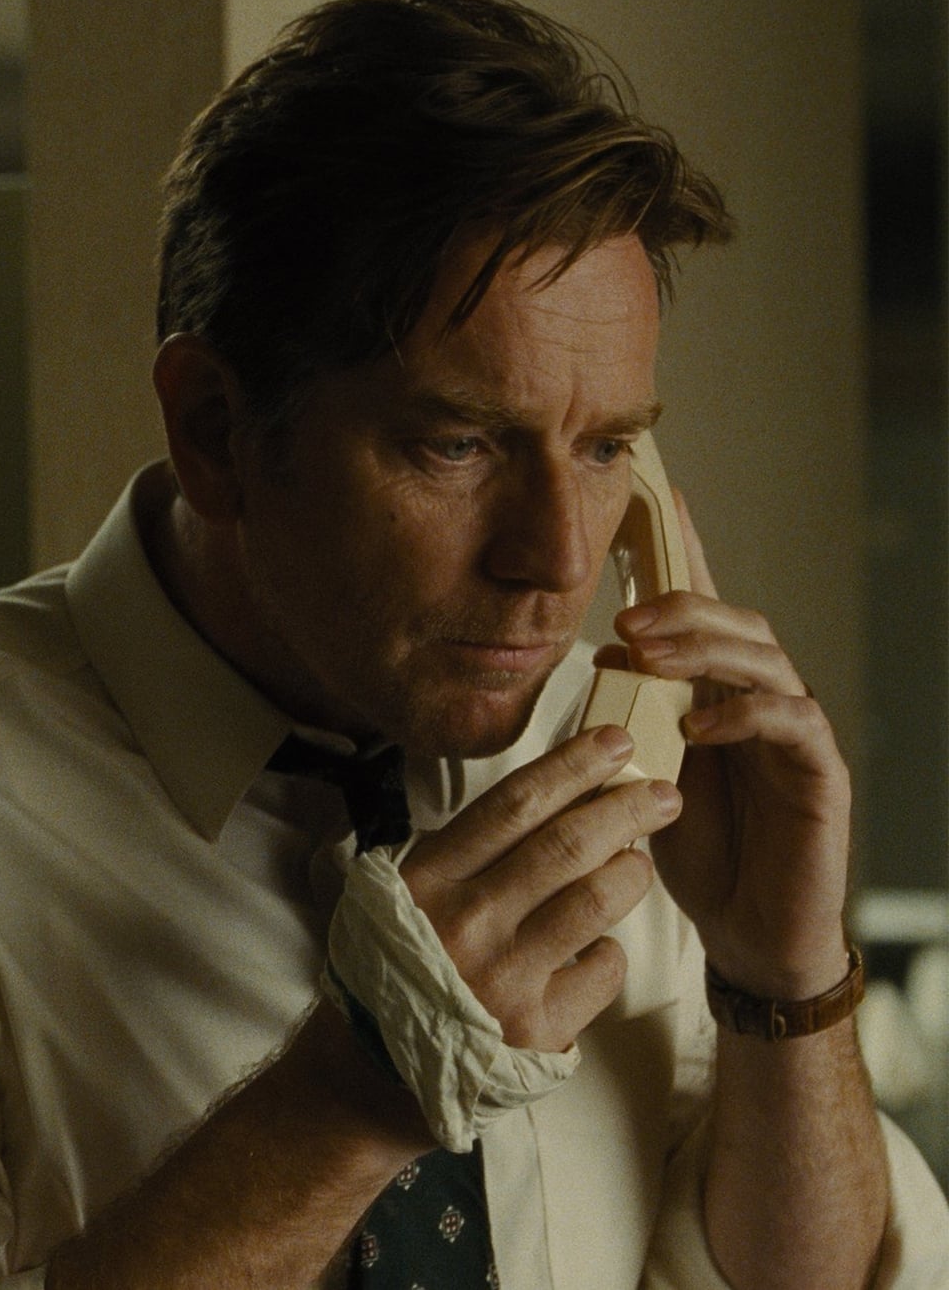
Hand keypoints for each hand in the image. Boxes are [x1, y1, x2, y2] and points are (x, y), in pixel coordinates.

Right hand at [397, 727, 678, 1050]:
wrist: (377, 1061)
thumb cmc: (404, 958)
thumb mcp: (410, 892)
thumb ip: (471, 852)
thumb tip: (562, 801)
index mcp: (428, 879)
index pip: (513, 805)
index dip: (572, 767)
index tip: (615, 742)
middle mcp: (465, 922)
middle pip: (565, 845)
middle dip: (625, 809)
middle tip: (662, 793)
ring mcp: (502, 976)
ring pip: (595, 901)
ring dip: (631, 872)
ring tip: (640, 861)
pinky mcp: (536, 1025)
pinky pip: (600, 970)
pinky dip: (608, 953)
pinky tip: (595, 948)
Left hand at [605, 490, 853, 1000]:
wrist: (745, 928)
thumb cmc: (695, 847)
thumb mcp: (640, 770)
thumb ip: (627, 710)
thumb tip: (607, 649)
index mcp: (716, 690)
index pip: (705, 611)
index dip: (687, 551)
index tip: (660, 497)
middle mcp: (761, 699)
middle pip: (738, 622)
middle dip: (683, 607)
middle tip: (625, 613)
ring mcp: (795, 732)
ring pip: (766, 659)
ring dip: (706, 648)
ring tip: (653, 654)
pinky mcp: (818, 772)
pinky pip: (791, 721)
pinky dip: (743, 711)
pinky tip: (698, 720)